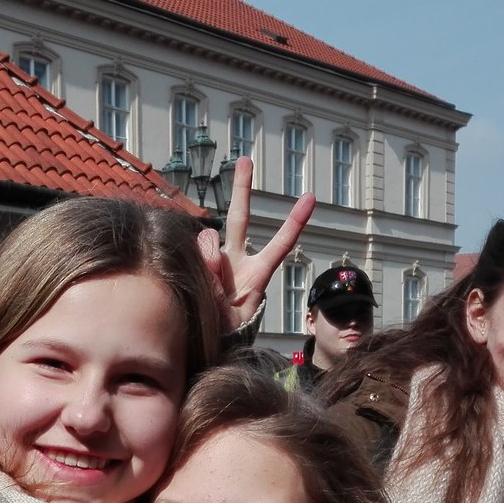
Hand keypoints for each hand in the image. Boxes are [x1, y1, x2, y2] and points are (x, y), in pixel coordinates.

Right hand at [195, 158, 315, 329]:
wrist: (206, 344)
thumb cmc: (227, 333)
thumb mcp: (235, 315)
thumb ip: (224, 284)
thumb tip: (211, 254)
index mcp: (258, 273)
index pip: (280, 243)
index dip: (294, 221)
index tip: (310, 197)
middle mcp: (236, 259)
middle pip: (240, 217)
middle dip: (242, 187)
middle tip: (246, 158)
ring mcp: (214, 260)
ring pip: (208, 240)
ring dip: (208, 260)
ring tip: (213, 289)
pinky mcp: (194, 262)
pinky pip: (193, 252)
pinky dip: (196, 264)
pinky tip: (197, 281)